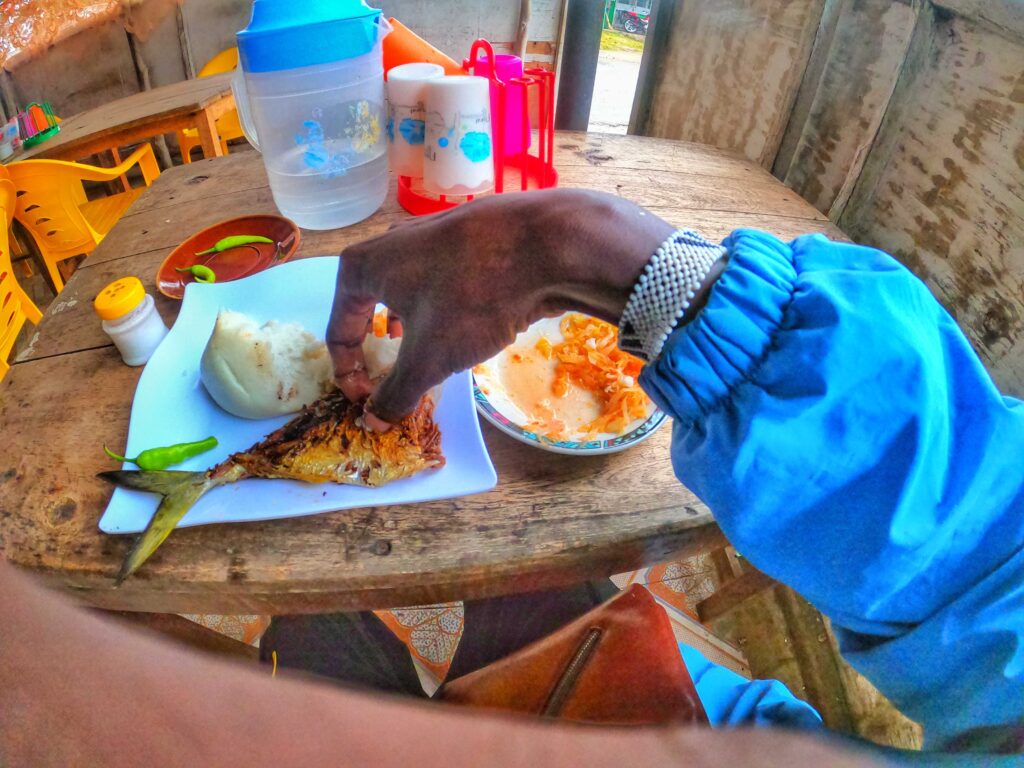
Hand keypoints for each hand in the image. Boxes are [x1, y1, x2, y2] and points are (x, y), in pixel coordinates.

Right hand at [327, 189, 677, 426]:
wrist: (544, 244)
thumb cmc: (470, 297)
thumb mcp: (428, 359)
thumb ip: (395, 393)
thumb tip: (374, 422)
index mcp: (363, 267)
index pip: (340, 332)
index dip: (349, 375)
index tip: (370, 404)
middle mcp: (390, 246)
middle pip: (370, 310)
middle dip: (379, 353)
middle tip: (393, 382)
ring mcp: (431, 238)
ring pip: (408, 296)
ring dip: (411, 333)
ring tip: (425, 358)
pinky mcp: (468, 242)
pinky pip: (442, 285)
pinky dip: (443, 314)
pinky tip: (466, 329)